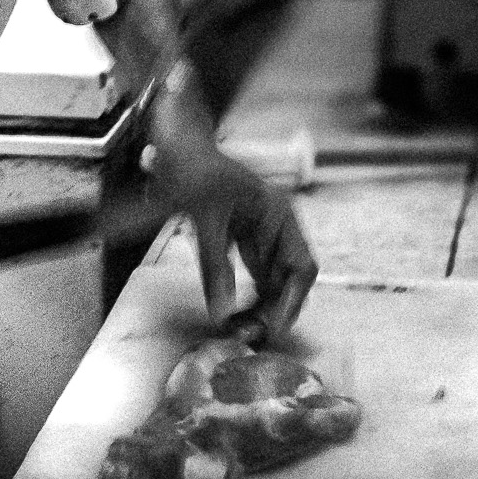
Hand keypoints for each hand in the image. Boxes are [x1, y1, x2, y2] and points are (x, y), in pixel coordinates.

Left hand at [151, 134, 316, 342]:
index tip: (276, 328)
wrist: (177, 143)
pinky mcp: (243, 238)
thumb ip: (213, 263)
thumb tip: (221, 309)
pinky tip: (235, 312)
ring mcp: (262, 232)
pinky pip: (254, 272)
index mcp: (278, 214)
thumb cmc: (193, 169)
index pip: (300, 266)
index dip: (292, 300)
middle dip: (277, 307)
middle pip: (290, 277)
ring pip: (272, 278)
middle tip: (255, 335)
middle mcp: (277, 225)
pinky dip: (248, 293)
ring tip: (244, 330)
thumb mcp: (202, 216)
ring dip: (263, 304)